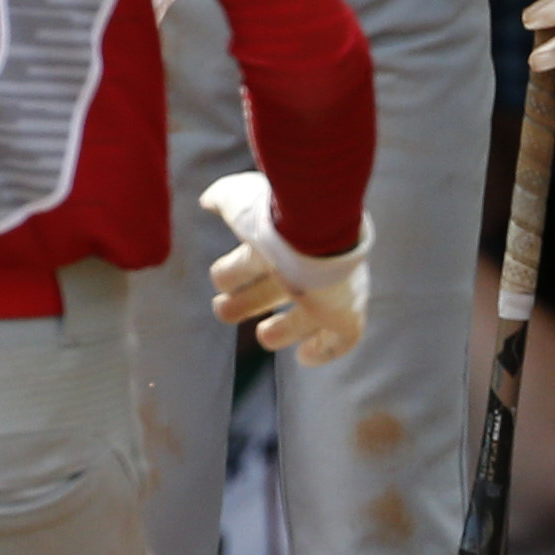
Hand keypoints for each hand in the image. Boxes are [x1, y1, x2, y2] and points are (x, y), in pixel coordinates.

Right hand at [200, 172, 372, 363]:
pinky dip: (322, 350)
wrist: (318, 231)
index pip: (259, 258)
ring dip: (280, 331)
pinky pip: (341, 339)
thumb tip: (208, 201)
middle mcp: (307, 266)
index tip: (221, 282)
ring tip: (265, 335)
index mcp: (282, 241)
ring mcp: (329, 292)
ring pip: (303, 318)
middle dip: (245, 302)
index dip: (239, 271)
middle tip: (223, 309)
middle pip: (273, 290)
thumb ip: (224, 198)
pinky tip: (304, 356)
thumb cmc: (277, 217)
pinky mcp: (346, 315)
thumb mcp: (240, 201)